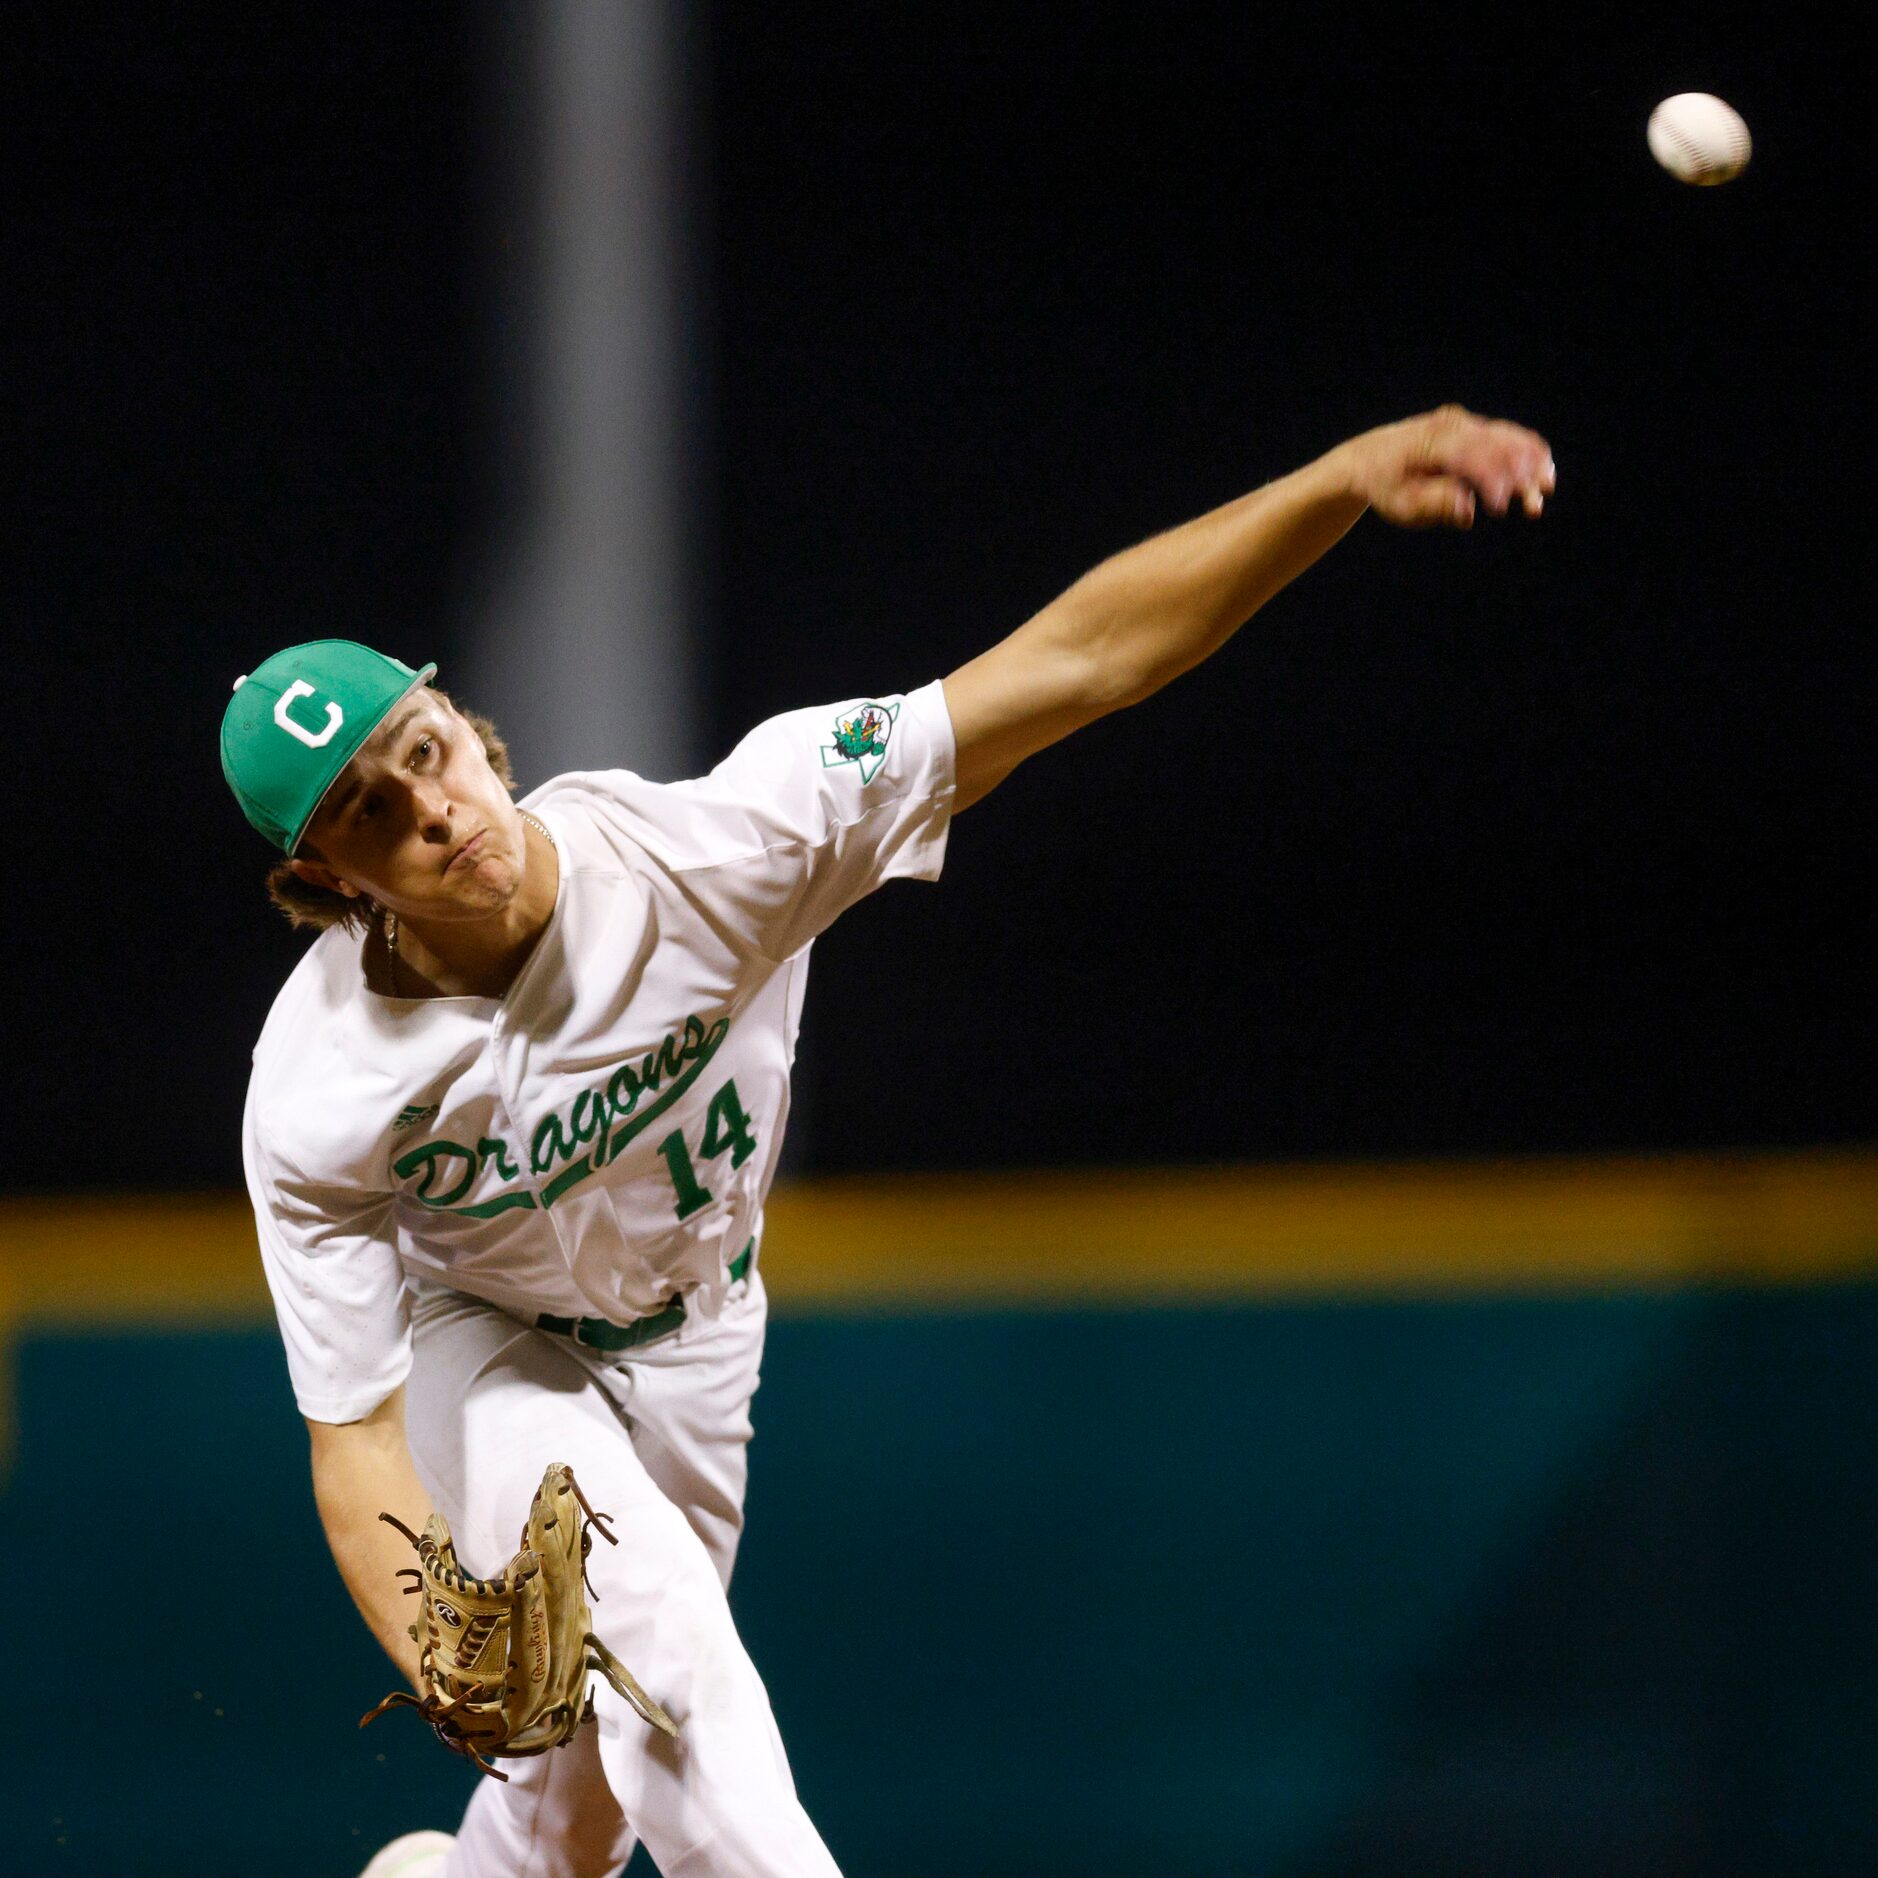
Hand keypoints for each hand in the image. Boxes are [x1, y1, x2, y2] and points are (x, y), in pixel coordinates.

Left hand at [1339, 404, 1554, 529]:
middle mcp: (1450, 425)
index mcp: (1430, 443)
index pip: (1470, 457)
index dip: (1488, 482)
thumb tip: (1467, 510)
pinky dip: (1525, 451)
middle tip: (1534, 507)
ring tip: (1547, 486)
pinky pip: (1505, 435)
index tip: (1498, 509)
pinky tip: (1543, 469)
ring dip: (1529, 462)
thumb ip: (1435, 506)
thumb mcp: (1401, 505)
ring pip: (1506, 437)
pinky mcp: (1471, 427)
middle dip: (1518, 476)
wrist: (1370, 458)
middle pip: (1494, 445)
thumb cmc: (1386, 486)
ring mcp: (1462, 422)